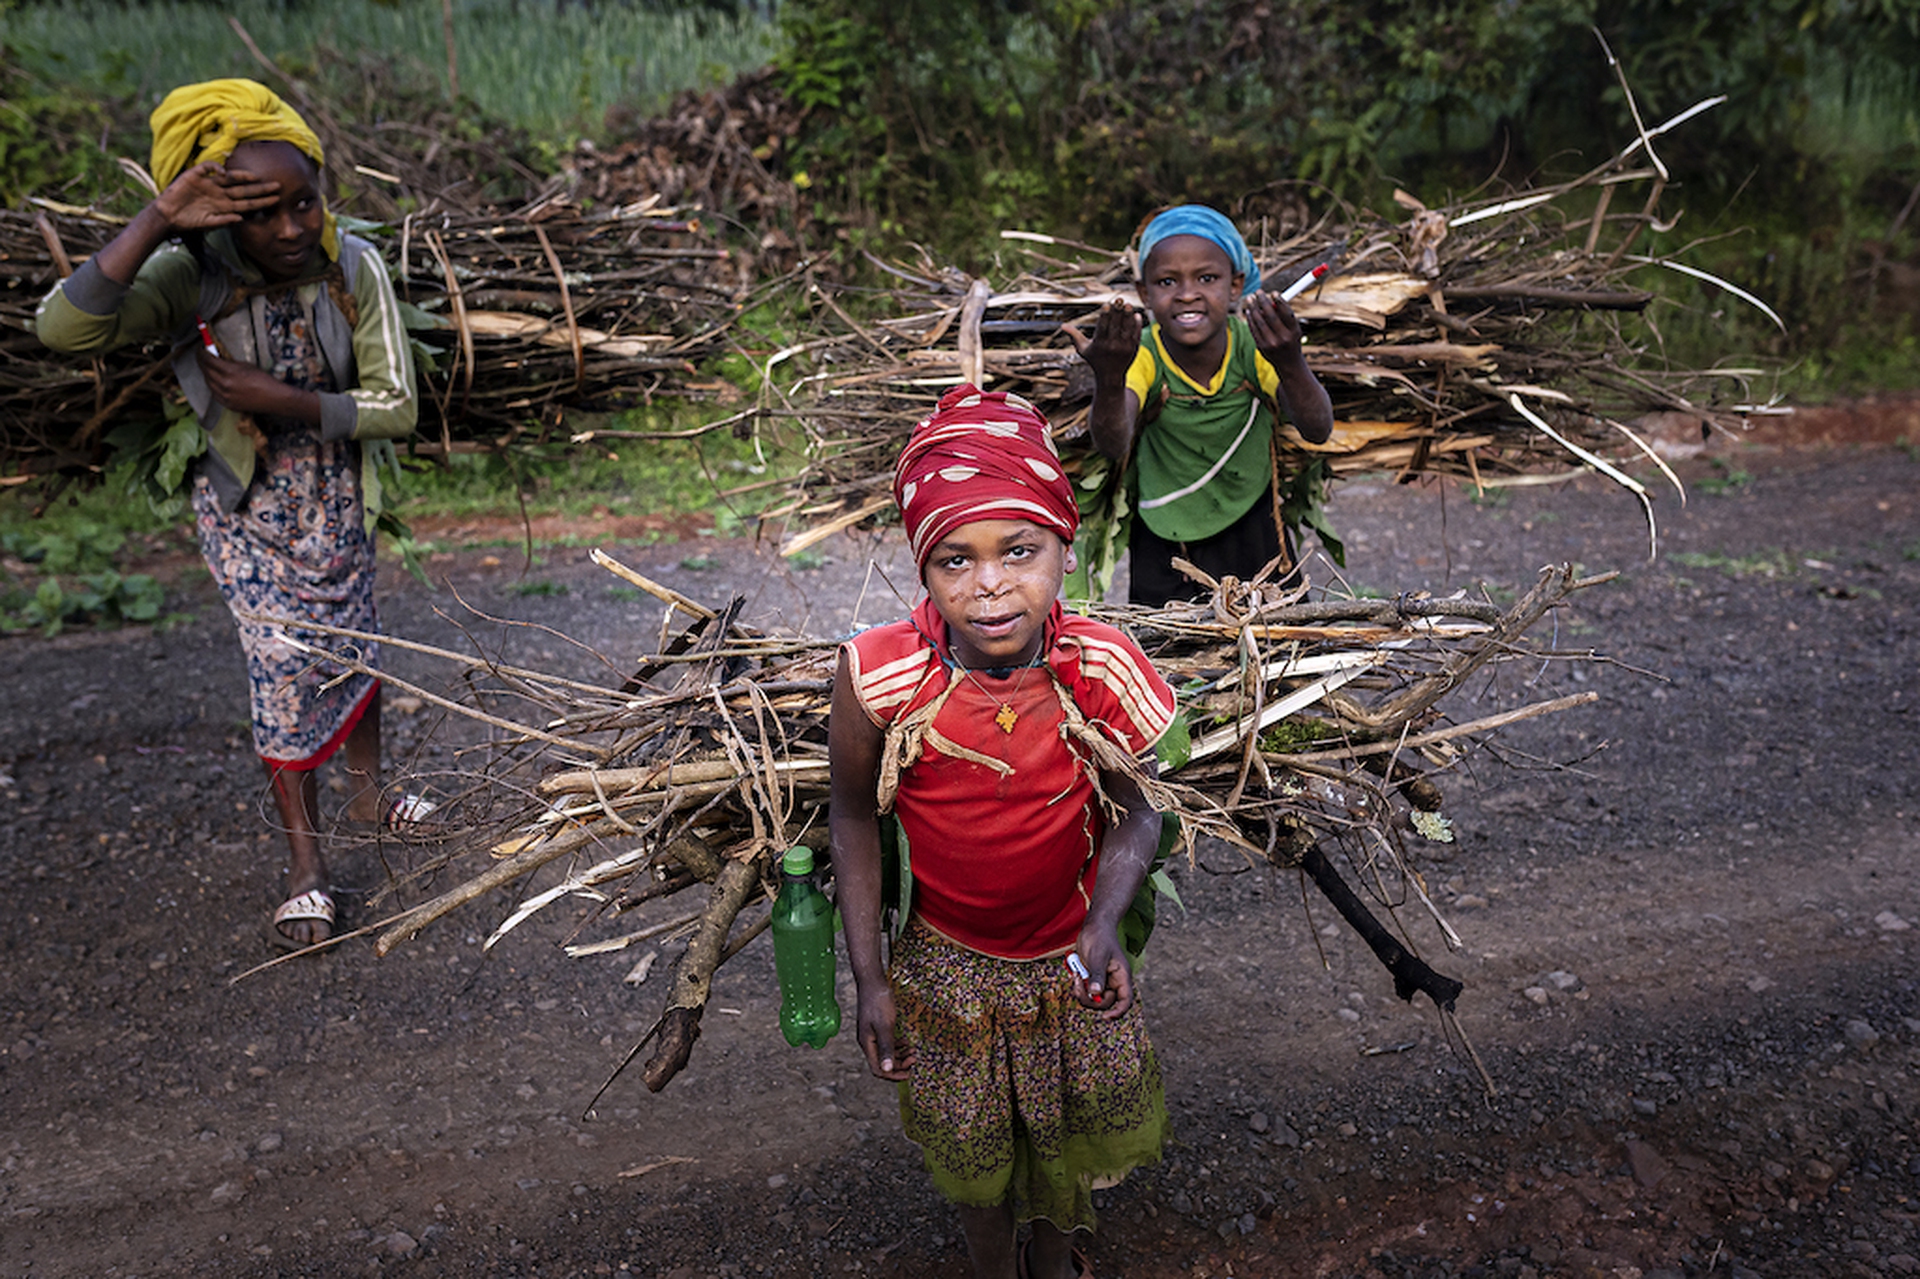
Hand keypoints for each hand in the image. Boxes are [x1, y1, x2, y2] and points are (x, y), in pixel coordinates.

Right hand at [154, 161, 281, 231]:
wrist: (167, 216)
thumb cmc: (188, 222)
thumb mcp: (208, 224)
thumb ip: (224, 221)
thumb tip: (241, 218)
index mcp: (225, 205)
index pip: (247, 202)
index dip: (262, 201)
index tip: (277, 200)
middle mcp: (220, 193)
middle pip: (243, 189)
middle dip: (260, 188)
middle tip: (278, 185)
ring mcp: (209, 184)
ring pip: (229, 178)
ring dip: (242, 176)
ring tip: (256, 177)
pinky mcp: (195, 176)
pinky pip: (207, 168)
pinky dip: (215, 167)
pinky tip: (223, 172)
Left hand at [196, 350, 317, 421]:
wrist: (274, 398)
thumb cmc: (263, 379)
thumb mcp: (246, 365)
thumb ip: (229, 362)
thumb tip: (216, 357)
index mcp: (229, 372)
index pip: (208, 360)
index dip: (202, 353)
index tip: (200, 348)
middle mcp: (224, 385)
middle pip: (205, 371)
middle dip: (202, 362)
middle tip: (201, 356)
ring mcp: (224, 396)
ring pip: (208, 382)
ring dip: (206, 373)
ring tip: (208, 367)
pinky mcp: (227, 404)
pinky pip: (214, 393)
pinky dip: (212, 385)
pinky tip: (215, 381)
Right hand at [856, 984, 911, 1080]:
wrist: (873, 982)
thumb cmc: (878, 1002)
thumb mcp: (885, 1025)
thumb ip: (886, 1047)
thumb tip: (886, 1069)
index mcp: (867, 1044)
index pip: (877, 1069)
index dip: (893, 1075)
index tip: (909, 1073)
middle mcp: (868, 1042)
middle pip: (883, 1063)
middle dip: (899, 1064)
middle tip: (914, 1058)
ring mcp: (872, 1035)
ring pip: (886, 1053)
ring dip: (900, 1055)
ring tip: (913, 1051)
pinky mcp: (877, 1028)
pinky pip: (888, 1043)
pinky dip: (898, 1045)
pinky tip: (906, 1042)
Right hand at [1061, 298, 1141, 387]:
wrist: (1111, 377)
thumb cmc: (1095, 360)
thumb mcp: (1083, 349)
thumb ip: (1074, 336)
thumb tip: (1062, 325)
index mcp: (1099, 344)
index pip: (1102, 327)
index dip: (1104, 316)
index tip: (1106, 304)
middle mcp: (1112, 346)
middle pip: (1115, 325)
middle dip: (1117, 312)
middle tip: (1119, 299)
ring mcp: (1124, 347)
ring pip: (1127, 328)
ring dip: (1128, 316)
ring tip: (1128, 305)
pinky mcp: (1133, 348)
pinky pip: (1135, 334)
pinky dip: (1136, 324)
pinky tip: (1136, 314)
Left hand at [1069, 926, 1134, 1019]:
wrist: (1094, 926)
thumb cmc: (1100, 938)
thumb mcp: (1098, 956)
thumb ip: (1098, 974)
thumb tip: (1095, 993)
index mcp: (1121, 977)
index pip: (1125, 1001)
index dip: (1118, 1012)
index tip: (1105, 1017)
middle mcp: (1114, 981)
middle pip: (1105, 1003)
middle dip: (1090, 998)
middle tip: (1078, 982)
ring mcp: (1103, 980)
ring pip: (1094, 998)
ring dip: (1082, 992)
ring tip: (1076, 977)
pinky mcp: (1093, 978)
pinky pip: (1086, 990)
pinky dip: (1079, 986)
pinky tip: (1075, 974)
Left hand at [1245, 289, 1304, 363]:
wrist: (1288, 364)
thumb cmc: (1291, 340)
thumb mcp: (1294, 329)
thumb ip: (1285, 316)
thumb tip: (1271, 299)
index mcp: (1294, 331)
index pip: (1286, 313)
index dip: (1280, 301)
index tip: (1273, 292)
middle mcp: (1283, 338)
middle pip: (1271, 315)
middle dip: (1263, 301)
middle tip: (1258, 292)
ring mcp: (1271, 343)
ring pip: (1259, 321)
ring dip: (1253, 308)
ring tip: (1250, 298)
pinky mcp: (1261, 347)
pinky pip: (1253, 329)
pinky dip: (1250, 318)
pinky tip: (1249, 310)